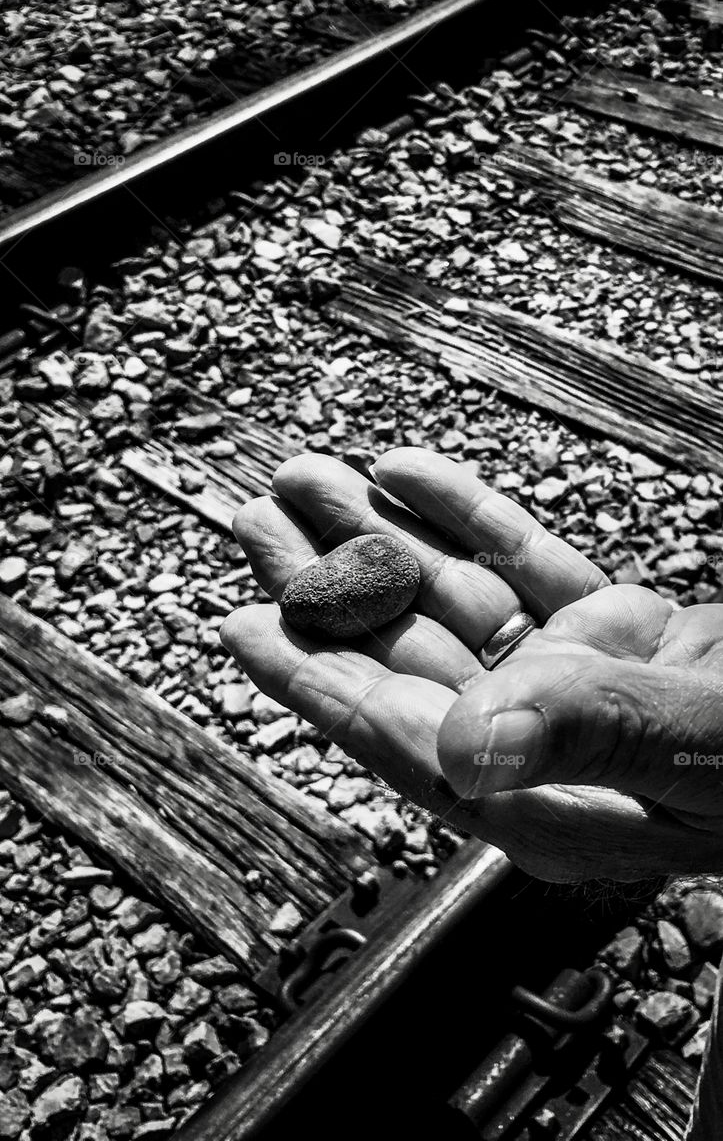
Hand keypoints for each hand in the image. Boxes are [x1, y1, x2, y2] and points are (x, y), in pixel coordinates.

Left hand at [221, 449, 722, 882]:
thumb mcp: (710, 751)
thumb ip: (597, 737)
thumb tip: (466, 744)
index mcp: (552, 794)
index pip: (405, 735)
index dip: (315, 680)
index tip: (240, 627)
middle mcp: (548, 741)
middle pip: (406, 658)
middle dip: (325, 588)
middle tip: (255, 525)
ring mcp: (578, 680)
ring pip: (453, 602)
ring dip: (382, 538)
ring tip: (313, 482)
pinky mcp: (615, 630)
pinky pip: (524, 569)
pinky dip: (468, 519)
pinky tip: (413, 478)